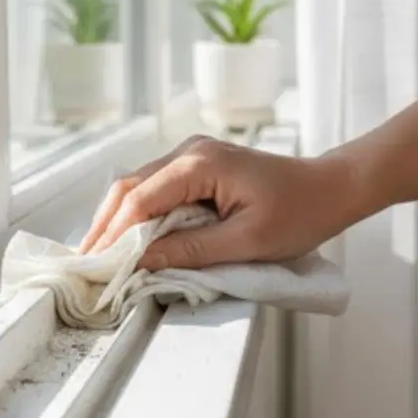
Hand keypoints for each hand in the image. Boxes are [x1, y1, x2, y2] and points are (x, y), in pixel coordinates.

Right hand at [77, 136, 366, 270]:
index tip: (95, 266)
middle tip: (86, 263)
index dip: (114, 235)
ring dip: (119, 221)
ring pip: (139, 186)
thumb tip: (142, 261)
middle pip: (130, 187)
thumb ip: (192, 250)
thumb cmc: (300, 214)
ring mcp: (192, 155)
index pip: (140, 199)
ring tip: (101, 256)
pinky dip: (139, 214)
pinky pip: (157, 189)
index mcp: (200, 163)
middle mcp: (189, 151)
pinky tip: (130, 240)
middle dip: (106, 226)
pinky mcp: (198, 167)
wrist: (331, 188)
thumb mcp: (247, 242)